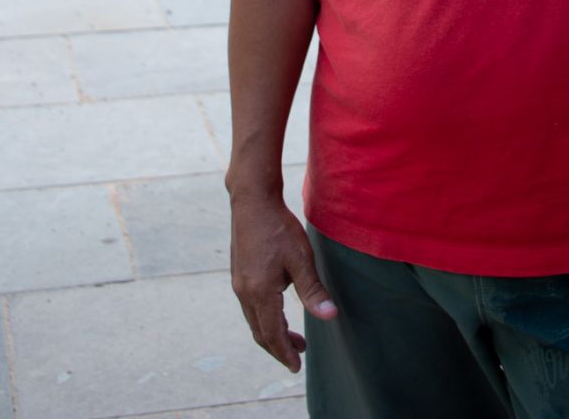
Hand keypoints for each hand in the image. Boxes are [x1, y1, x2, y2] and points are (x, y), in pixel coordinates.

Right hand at [229, 191, 337, 370]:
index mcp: (259, 292)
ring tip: (292, 336)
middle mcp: (244, 292)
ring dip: (271, 332)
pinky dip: (264, 318)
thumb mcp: (301, 258)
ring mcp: (239, 283)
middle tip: (299, 354)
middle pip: (260, 332)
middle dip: (279, 347)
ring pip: (254, 320)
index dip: (285, 352)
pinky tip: (277, 310)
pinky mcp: (239, 274)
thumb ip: (312, 290)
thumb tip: (329, 316)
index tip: (296, 366)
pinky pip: (250, 307)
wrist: (252, 200)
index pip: (272, 334)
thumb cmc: (278, 227)